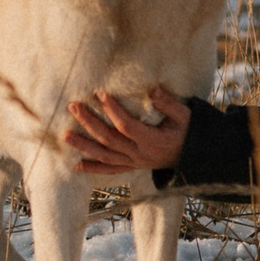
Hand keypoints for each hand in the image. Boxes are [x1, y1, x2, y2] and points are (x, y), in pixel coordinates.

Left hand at [66, 88, 189, 174]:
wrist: (193, 157)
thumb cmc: (189, 132)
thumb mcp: (186, 116)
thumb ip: (169, 104)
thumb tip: (152, 90)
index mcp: (153, 141)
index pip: (127, 126)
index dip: (113, 111)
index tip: (100, 94)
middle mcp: (140, 155)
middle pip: (109, 140)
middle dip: (90, 123)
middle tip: (74, 106)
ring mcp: (135, 163)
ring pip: (105, 156)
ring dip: (84, 146)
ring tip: (66, 135)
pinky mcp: (132, 167)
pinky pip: (110, 170)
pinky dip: (93, 169)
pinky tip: (77, 166)